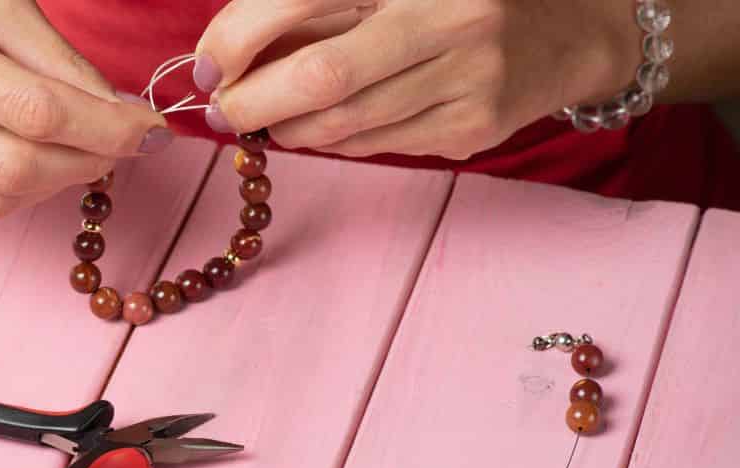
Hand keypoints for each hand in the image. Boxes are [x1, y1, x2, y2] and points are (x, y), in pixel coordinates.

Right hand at [0, 0, 171, 215]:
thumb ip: (53, 54)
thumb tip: (118, 113)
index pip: (31, 111)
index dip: (103, 128)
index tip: (150, 130)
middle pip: (12, 168)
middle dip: (86, 163)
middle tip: (124, 144)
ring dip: (55, 181)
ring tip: (81, 146)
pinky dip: (14, 181)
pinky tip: (26, 146)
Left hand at [192, 0, 643, 158]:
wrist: (568, 27)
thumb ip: (315, 3)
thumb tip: (223, 48)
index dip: (239, 34)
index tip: (206, 63)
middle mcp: (449, 15)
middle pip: (322, 74)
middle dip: (251, 100)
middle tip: (222, 108)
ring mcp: (468, 77)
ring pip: (342, 124)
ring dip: (284, 127)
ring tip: (264, 117)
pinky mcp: (473, 127)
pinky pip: (373, 145)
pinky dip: (331, 140)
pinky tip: (319, 126)